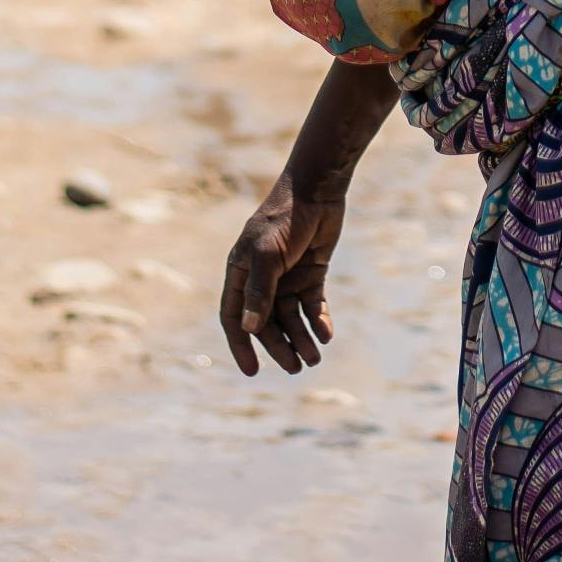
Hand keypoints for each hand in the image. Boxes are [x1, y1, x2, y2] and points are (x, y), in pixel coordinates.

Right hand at [219, 171, 346, 375]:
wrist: (317, 190)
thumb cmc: (284, 218)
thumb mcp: (268, 255)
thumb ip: (260, 291)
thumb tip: (250, 328)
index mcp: (241, 274)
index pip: (235, 318)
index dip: (241, 345)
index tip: (252, 371)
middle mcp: (261, 279)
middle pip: (267, 323)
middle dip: (280, 347)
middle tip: (296, 368)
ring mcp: (287, 277)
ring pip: (292, 318)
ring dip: (302, 338)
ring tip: (314, 358)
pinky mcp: (311, 273)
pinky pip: (313, 305)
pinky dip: (318, 321)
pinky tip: (326, 335)